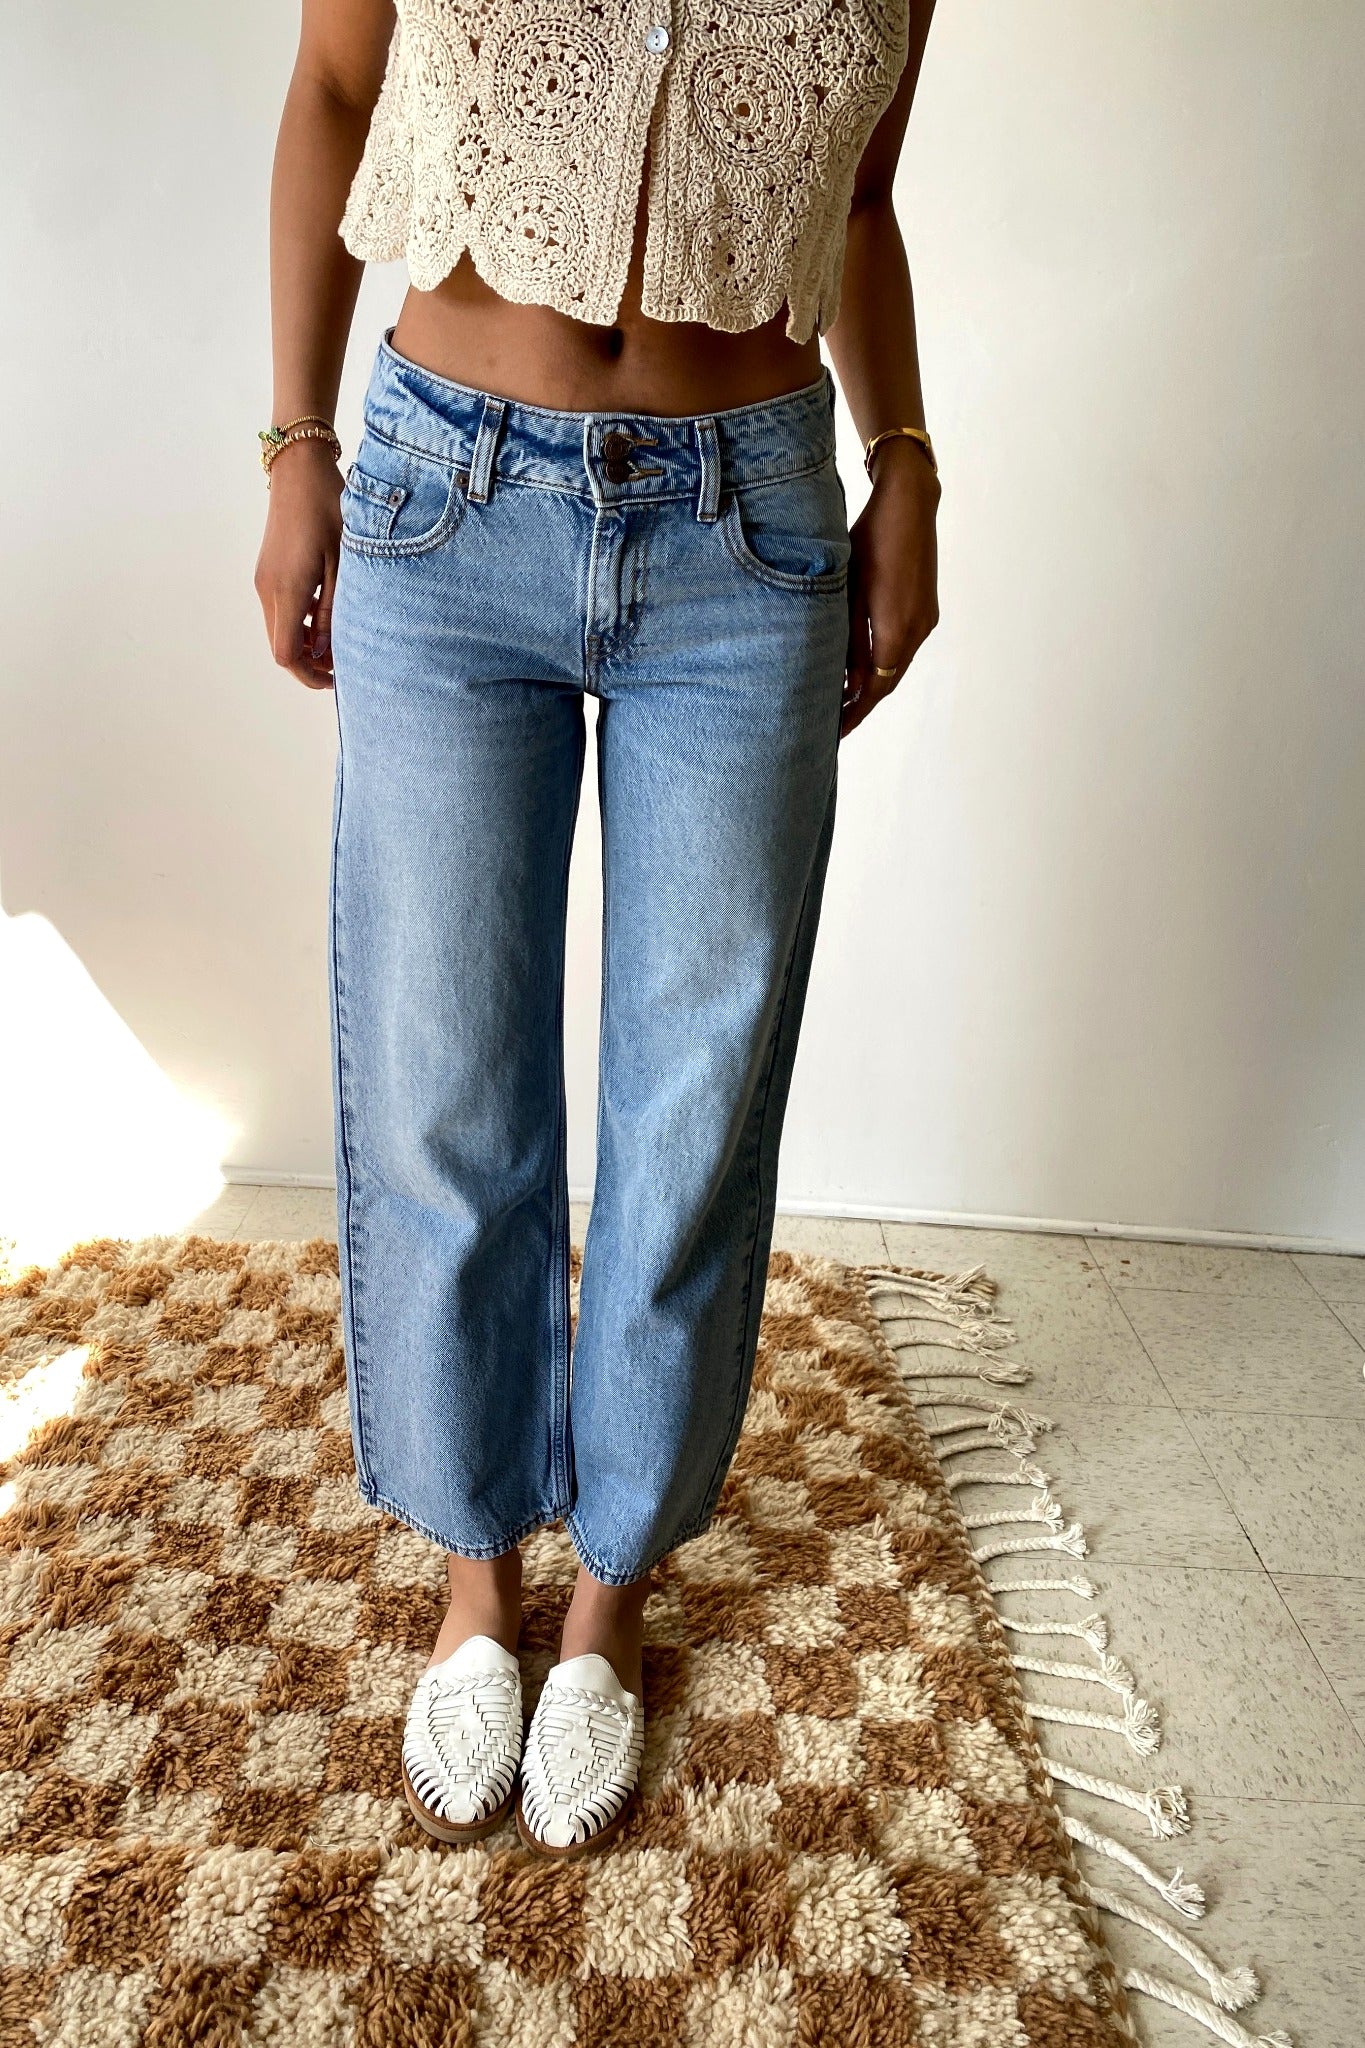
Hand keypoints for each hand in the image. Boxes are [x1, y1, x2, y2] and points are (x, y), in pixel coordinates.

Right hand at [253, 439, 343, 690]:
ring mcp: (264, 580)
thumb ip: (333, 609)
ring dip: (305, 642)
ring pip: (279, 630)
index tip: (336, 678)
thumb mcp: (343, 562)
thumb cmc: (328, 510)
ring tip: (338, 635)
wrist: (299, 470)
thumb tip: (326, 651)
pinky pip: (280, 610)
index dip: (309, 675)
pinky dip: (300, 623)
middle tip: (343, 661)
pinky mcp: (267, 572)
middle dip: (310, 662)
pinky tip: (325, 612)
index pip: (285, 654)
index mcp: (287, 590)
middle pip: (280, 646)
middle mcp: (268, 589)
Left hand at [841, 442, 939, 737]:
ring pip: (896, 664)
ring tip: (844, 696)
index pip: (875, 689)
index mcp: (896, 631)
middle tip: (834, 722)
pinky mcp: (925, 607)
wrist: (908, 503)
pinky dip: (883, 661)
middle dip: (862, 704)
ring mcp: (925, 620)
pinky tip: (864, 662)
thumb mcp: (849, 590)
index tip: (834, 731)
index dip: (855, 713)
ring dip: (873, 682)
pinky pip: (902, 646)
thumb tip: (846, 683)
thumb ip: (850, 640)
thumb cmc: (870, 539)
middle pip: (888, 681)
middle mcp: (916, 631)